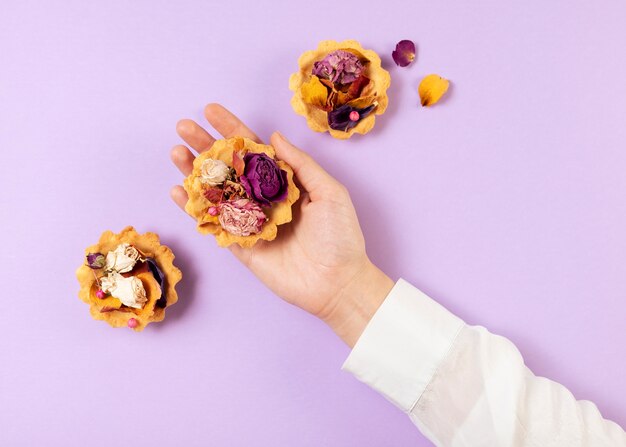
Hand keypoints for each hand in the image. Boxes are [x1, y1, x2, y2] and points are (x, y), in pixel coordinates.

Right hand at [170, 104, 393, 345]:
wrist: (338, 283)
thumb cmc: (340, 236)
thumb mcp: (329, 192)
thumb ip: (300, 164)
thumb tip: (273, 136)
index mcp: (286, 183)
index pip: (254, 150)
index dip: (232, 129)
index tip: (211, 110)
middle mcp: (265, 199)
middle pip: (230, 167)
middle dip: (206, 147)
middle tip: (184, 127)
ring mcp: (251, 223)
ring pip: (217, 193)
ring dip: (194, 173)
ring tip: (176, 152)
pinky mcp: (241, 247)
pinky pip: (214, 225)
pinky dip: (194, 209)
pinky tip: (177, 191)